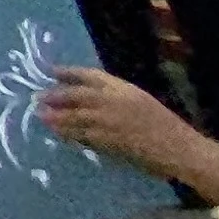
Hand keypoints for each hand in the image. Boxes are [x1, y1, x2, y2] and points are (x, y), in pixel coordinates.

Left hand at [35, 64, 195, 171]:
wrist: (180, 149)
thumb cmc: (164, 124)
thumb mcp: (139, 100)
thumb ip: (115, 95)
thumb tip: (88, 94)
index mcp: (123, 88)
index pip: (89, 75)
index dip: (68, 72)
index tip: (51, 70)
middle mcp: (112, 101)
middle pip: (75, 95)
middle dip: (55, 95)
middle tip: (39, 97)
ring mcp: (108, 122)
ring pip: (74, 117)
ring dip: (56, 116)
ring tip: (41, 115)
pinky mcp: (108, 142)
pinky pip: (83, 136)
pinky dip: (70, 134)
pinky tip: (60, 134)